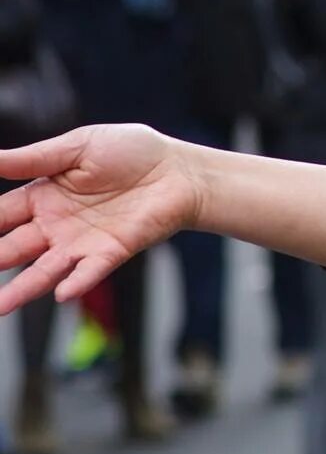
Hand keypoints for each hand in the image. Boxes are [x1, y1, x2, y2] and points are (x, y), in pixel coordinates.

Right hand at [0, 125, 203, 313]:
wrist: (179, 169)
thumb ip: (35, 158)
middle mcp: (55, 226)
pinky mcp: (112, 252)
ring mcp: (81, 242)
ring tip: (0, 306)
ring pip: (44, 270)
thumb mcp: (79, 147)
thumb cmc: (131, 152)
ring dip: (22, 288)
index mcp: (42, 197)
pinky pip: (91, 271)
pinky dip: (77, 281)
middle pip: (12, 247)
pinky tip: (61, 292)